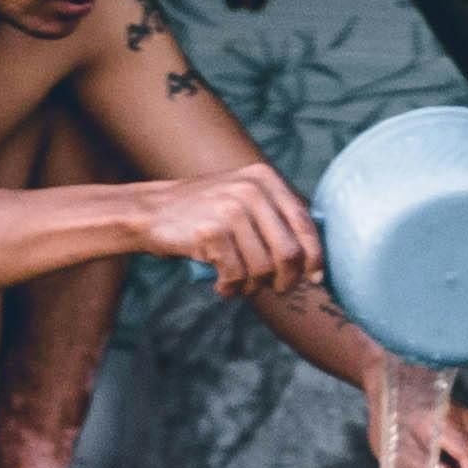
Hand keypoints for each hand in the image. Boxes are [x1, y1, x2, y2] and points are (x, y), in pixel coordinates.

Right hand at [139, 163, 319, 297]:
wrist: (152, 211)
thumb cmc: (204, 213)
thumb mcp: (243, 199)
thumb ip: (276, 217)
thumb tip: (314, 258)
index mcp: (265, 179)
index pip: (305, 222)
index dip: (315, 255)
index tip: (315, 277)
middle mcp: (252, 190)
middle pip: (289, 252)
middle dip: (285, 279)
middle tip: (274, 288)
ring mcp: (231, 209)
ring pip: (263, 269)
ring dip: (253, 287)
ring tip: (238, 284)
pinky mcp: (212, 232)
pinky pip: (236, 275)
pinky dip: (231, 288)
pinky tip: (221, 284)